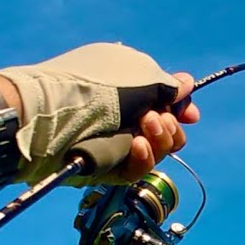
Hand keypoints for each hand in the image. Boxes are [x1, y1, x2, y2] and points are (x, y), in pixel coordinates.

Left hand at [0, 43, 204, 185]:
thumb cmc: (94, 89)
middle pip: (167, 132)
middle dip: (169, 125)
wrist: (54, 117)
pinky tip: (137, 145)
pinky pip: (139, 169)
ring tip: (144, 127)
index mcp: (126, 90)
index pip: (164, 105)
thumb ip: (167, 84)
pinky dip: (144, 157)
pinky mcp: (109, 168)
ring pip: (158, 152)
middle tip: (154, 118)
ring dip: (160, 139)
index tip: (190, 114)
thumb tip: (187, 84)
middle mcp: (122, 117)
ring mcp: (116, 144)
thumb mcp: (138, 75)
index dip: (180, 110)